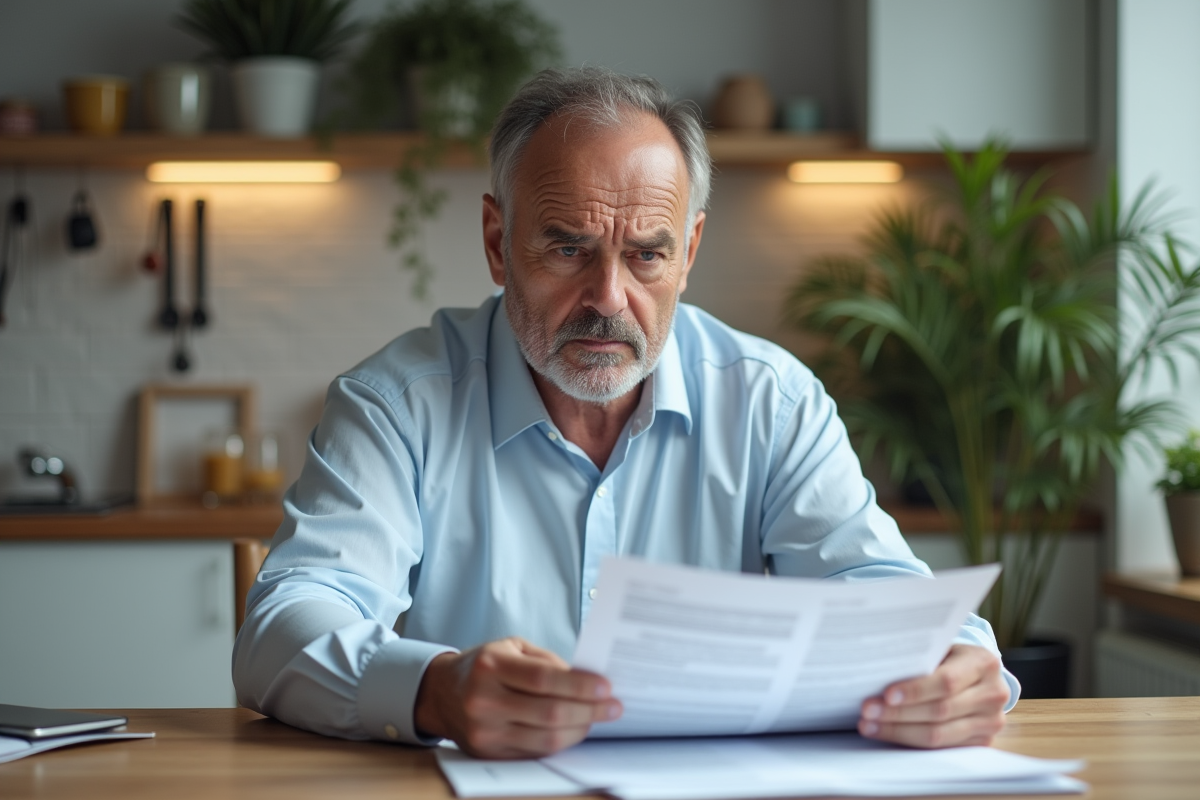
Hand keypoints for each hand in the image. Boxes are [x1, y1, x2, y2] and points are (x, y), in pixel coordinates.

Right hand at [414, 636, 621, 757]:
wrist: (442, 693)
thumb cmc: (483, 665)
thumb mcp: (511, 647)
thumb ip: (547, 661)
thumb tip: (586, 680)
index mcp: (491, 666)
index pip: (544, 679)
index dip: (579, 685)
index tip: (606, 687)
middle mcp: (484, 700)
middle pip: (548, 712)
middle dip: (588, 711)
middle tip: (613, 707)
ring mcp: (485, 731)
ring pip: (545, 739)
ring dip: (579, 730)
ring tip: (597, 719)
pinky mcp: (488, 752)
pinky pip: (534, 752)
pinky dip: (560, 743)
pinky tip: (574, 731)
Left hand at [858, 644, 1008, 747]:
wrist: (980, 675)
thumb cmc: (951, 658)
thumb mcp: (943, 649)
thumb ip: (922, 659)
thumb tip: (877, 670)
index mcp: (983, 663)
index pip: (946, 681)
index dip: (915, 690)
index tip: (886, 695)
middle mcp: (993, 693)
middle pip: (940, 711)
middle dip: (898, 713)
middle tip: (868, 711)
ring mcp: (991, 721)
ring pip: (939, 734)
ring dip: (899, 731)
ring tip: (870, 725)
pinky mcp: (983, 741)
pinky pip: (941, 748)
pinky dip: (910, 742)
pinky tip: (888, 734)